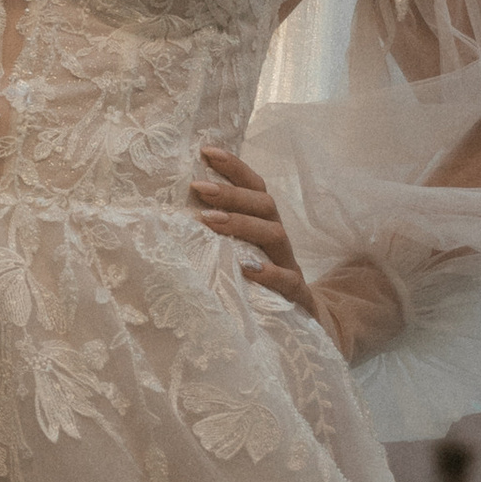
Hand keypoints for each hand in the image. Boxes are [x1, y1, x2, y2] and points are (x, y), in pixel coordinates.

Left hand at [190, 148, 406, 363]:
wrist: (308, 330)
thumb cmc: (260, 289)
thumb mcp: (240, 257)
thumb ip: (220, 236)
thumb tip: (172, 212)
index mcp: (265, 227)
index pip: (255, 188)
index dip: (235, 167)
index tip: (205, 151)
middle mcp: (279, 243)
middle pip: (264, 206)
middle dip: (231, 193)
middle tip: (198, 188)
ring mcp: (291, 268)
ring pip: (274, 236)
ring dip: (242, 224)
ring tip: (209, 221)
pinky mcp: (299, 299)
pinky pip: (289, 282)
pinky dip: (269, 274)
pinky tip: (248, 270)